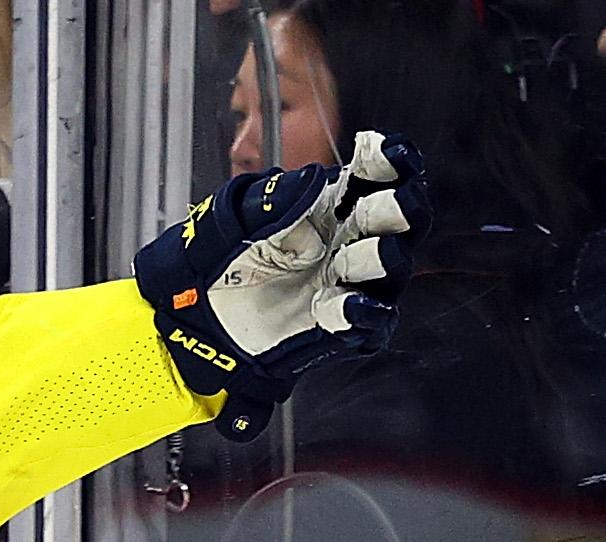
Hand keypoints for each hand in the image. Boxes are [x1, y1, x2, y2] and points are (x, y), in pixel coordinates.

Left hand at [134, 129, 420, 439]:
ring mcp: (354, 281)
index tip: (384, 152)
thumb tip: (316, 179)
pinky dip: (362, 312)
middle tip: (389, 205)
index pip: (378, 176)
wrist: (206, 310)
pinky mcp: (346, 324)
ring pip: (392, 267)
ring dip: (375, 260)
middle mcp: (354, 239)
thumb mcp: (245, 214)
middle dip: (399, 209)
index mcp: (336, 204)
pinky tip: (340, 302)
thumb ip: (282, 195)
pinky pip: (374, 320)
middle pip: (399, 219)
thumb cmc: (231, 255)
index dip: (390, 161)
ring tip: (345, 261)